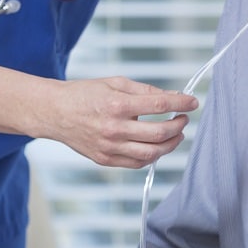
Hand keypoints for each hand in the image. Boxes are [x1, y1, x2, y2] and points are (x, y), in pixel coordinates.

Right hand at [47, 77, 199, 168]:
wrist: (55, 113)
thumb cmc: (85, 94)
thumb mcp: (115, 83)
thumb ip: (145, 91)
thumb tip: (172, 98)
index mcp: (117, 105)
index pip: (159, 105)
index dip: (181, 104)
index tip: (192, 102)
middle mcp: (114, 129)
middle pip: (159, 133)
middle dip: (178, 126)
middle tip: (183, 119)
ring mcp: (110, 147)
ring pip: (151, 153)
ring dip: (170, 144)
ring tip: (175, 134)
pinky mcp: (105, 160)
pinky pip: (137, 163)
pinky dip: (152, 156)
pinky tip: (157, 146)